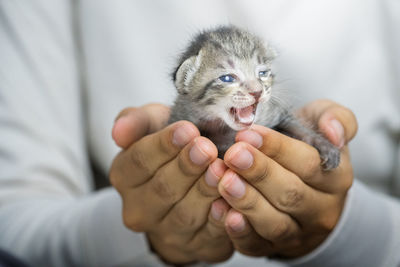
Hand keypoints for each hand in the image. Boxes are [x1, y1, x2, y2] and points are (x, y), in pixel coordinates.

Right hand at [110, 104, 232, 263]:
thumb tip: (119, 131)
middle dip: (186, 167)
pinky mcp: (194, 246)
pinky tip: (230, 202)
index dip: (164, 145)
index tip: (188, 129)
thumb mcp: (153, 126)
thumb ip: (136, 122)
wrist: (186, 186)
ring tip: (221, 170)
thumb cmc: (170, 149)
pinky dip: (220, 220)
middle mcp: (139, 209)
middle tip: (206, 148)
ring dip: (204, 191)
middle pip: (162, 189)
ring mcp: (165, 231)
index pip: (139, 161)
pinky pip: (208, 236)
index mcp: (125, 176)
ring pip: (184, 214)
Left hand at [217, 100, 356, 257]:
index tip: (248, 133)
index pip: (308, 163)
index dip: (277, 148)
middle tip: (233, 155)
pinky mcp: (273, 247)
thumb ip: (335, 118)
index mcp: (335, 177)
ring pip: (275, 223)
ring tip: (225, 182)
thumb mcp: (320, 126)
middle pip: (291, 194)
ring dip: (248, 203)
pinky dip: (239, 232)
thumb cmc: (306, 150)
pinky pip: (257, 245)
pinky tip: (223, 212)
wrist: (308, 192)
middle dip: (259, 173)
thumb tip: (335, 132)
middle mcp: (320, 209)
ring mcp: (297, 232)